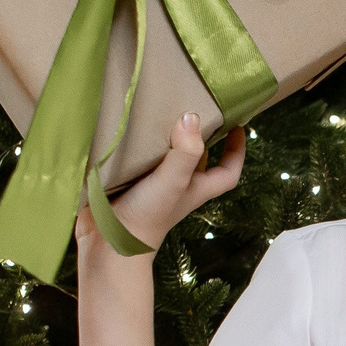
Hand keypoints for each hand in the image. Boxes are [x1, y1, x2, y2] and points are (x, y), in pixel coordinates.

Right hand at [77, 113, 246, 256]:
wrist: (108, 242)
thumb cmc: (147, 216)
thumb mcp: (173, 182)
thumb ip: (185, 153)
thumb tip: (192, 117)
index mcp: (196, 186)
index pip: (228, 172)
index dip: (237, 152)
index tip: (238, 125)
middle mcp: (178, 184)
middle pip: (197, 157)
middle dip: (200, 133)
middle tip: (195, 103)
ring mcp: (153, 184)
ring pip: (167, 154)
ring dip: (167, 134)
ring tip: (163, 105)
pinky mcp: (128, 180)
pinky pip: (139, 156)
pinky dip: (138, 141)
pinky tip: (131, 123)